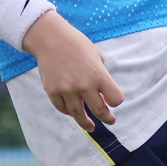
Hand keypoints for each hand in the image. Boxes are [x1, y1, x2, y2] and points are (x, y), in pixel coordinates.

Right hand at [23, 11, 122, 131]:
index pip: (116, 98)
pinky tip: (72, 113)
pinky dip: (67, 112)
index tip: (114, 101)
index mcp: (99, 75)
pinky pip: (62, 108)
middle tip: (111, 121)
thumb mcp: (96, 56)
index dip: (116, 100)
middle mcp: (84, 85)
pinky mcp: (52, 91)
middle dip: (107, 118)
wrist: (50, 38)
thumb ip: (101, 74)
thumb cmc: (76, 44)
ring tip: (91, 127)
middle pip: (99, 110)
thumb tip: (103, 91)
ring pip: (78, 114)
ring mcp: (67, 90)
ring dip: (86, 123)